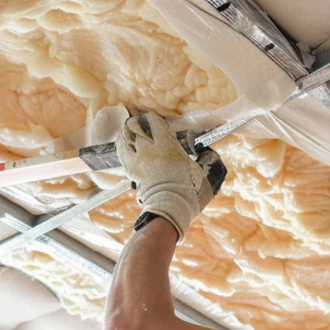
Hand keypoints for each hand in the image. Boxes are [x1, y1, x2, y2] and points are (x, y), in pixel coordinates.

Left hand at [116, 113, 226, 241]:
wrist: (170, 211)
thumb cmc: (190, 193)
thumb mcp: (204, 173)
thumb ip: (206, 158)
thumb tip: (207, 152)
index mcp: (165, 146)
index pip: (153, 121)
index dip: (154, 118)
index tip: (158, 121)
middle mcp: (147, 151)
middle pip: (134, 127)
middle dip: (138, 124)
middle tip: (143, 125)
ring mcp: (137, 162)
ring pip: (123, 141)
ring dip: (126, 136)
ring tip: (132, 135)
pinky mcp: (131, 174)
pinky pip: (122, 156)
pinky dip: (123, 150)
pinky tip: (128, 150)